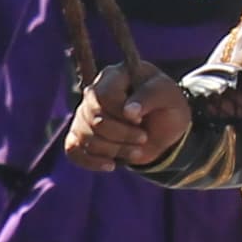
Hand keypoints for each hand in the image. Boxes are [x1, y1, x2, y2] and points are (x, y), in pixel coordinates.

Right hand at [65, 67, 187, 172]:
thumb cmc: (166, 105)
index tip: (140, 120)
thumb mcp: (168, 95)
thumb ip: (150, 96)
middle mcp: (94, 93)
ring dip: (113, 150)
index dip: (121, 112)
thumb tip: (129, 111)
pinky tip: (111, 165)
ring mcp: (84, 115)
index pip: (104, 95)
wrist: (165, 129)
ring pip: (86, 137)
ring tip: (136, 152)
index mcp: (114, 75)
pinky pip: (73, 150)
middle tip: (143, 138)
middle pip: (94, 119)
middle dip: (121, 134)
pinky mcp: (82, 135)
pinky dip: (91, 161)